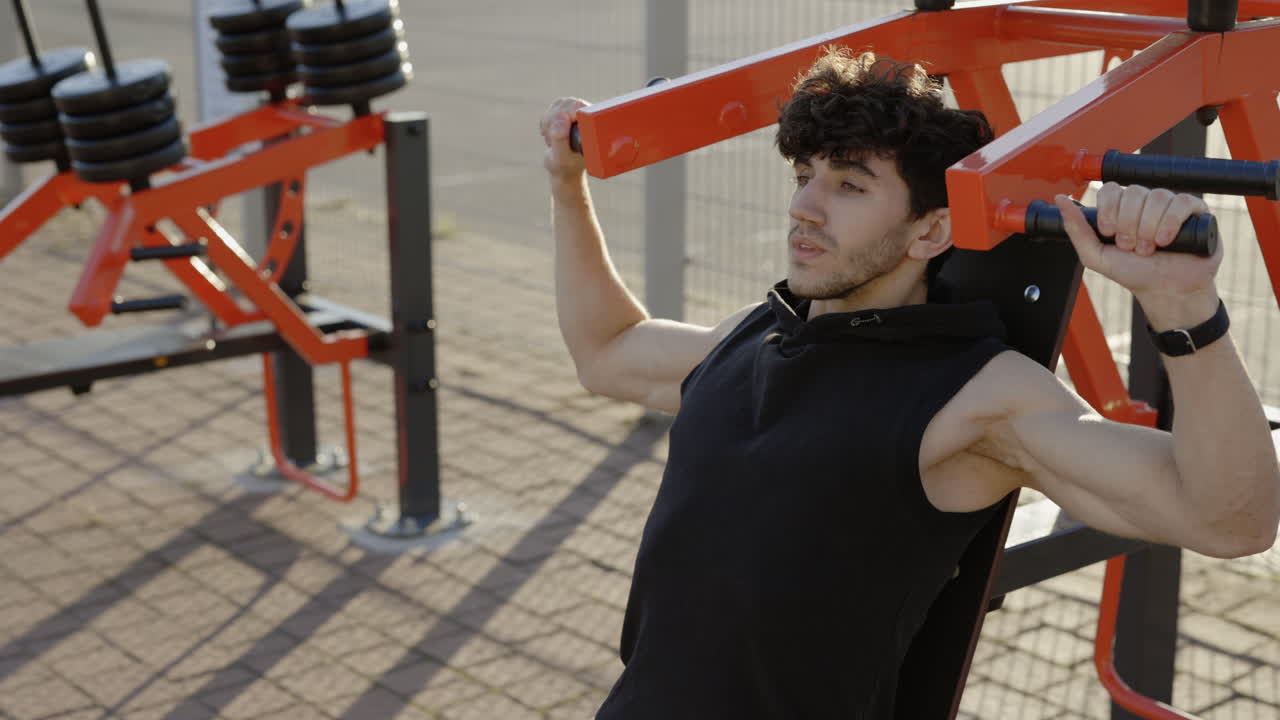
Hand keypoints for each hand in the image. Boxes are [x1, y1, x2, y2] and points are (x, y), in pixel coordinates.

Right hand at [540, 97, 588, 179]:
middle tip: (551, 140)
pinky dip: (547, 120)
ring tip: (552, 140)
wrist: (564, 170)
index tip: (555, 134)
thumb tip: (560, 119)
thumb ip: (560, 140)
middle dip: (554, 121)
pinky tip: (550, 133)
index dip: (563, 116)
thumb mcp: (560, 158)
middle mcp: (592, 118)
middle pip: (568, 103)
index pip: (579, 107)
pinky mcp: (572, 111)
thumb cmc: (565, 167)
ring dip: (549, 121)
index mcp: (595, 127)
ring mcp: (582, 113)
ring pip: (560, 104)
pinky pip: (555, 105)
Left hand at [1053, 184, 1222, 326]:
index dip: (1109, 210)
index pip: (1111, 189)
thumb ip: (1076, 229)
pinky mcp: (1194, 211)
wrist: (1166, 291)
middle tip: (1131, 247)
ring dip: (1148, 227)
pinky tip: (1166, 240)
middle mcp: (1146, 202)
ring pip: (1156, 197)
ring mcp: (1170, 204)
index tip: (1110, 233)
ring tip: (1149, 248)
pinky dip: (1170, 222)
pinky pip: (1181, 201)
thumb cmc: (1133, 273)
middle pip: (1133, 193)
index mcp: (1122, 208)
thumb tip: (1059, 199)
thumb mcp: (1095, 255)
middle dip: (1128, 225)